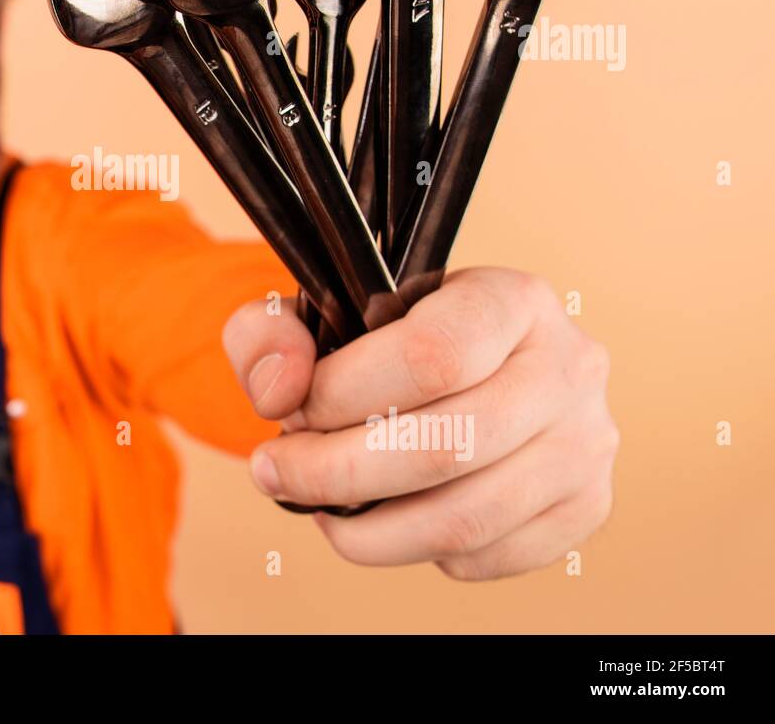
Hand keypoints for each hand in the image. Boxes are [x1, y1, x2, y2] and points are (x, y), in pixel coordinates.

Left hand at [223, 267, 615, 580]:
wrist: (453, 366)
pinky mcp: (584, 507)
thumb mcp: (318, 310)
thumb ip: (270, 333)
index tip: (292, 411)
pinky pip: (485, 556)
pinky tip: (378, 519)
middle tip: (277, 472)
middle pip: (448, 446)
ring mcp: (586, 443)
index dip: (345, 395)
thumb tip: (279, 391)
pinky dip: (414, 550)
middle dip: (337, 472)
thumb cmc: (384, 338)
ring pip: (466, 518)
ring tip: (317, 505)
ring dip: (366, 529)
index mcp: (513, 299)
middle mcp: (569, 367)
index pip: (434, 356)